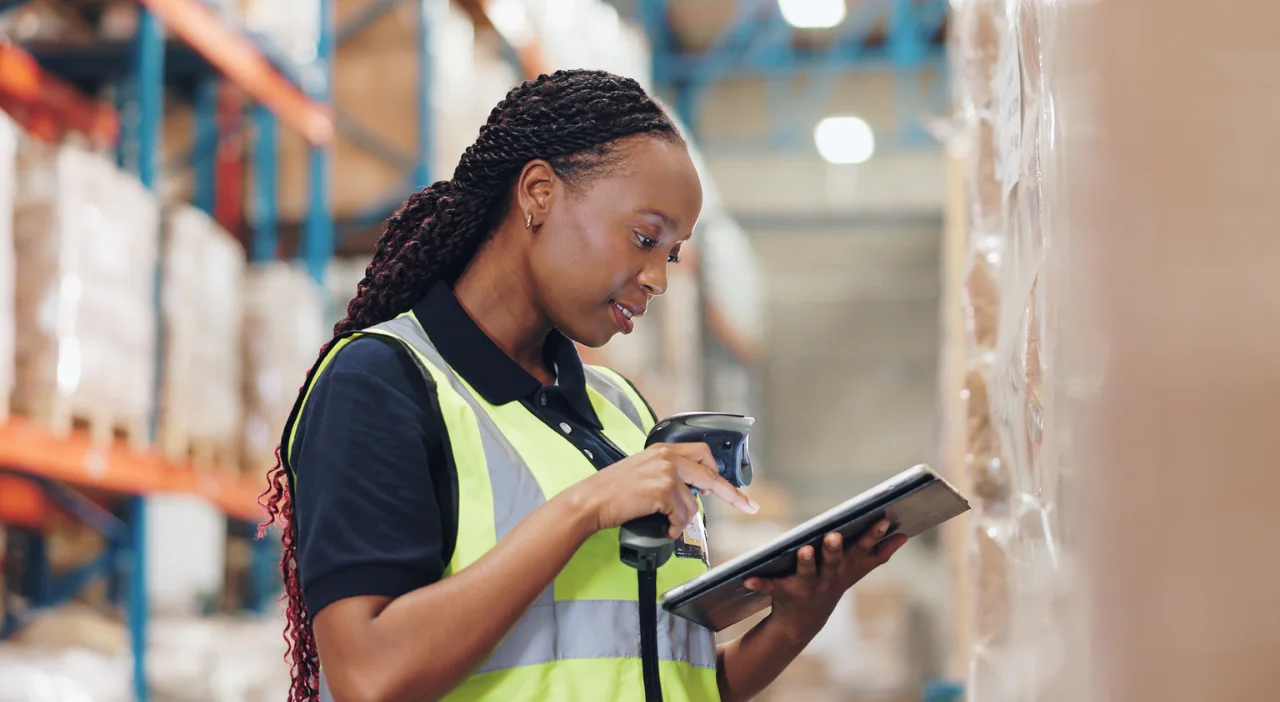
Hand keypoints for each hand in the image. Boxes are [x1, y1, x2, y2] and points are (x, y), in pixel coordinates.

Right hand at [566, 443, 759, 537]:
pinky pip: (682, 515)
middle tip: (747, 505)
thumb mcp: (642, 470)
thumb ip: (666, 473)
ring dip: (684, 520)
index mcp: (663, 449)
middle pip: (711, 474)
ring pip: (693, 504)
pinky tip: (665, 528)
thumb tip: (689, 491)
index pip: (702, 454)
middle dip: (731, 493)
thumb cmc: (611, 490)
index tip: (733, 487)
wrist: (591, 500)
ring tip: (668, 525)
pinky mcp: (663, 491)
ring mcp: (666, 473)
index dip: (718, 472)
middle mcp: (667, 457)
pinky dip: (675, 527)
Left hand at [743, 519, 907, 642]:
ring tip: (805, 548)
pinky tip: (747, 578)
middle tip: (835, 534)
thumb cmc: (830, 584)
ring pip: (807, 572)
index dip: (873, 534)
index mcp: (844, 567)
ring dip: (806, 561)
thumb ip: (879, 553)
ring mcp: (807, 586)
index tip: (884, 519)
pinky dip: (759, 583)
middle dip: (835, 548)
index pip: (862, 548)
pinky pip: (771, 586)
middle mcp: (828, 577)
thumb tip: (904, 535)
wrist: (803, 622)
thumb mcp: (855, 570)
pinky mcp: (784, 592)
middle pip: (833, 560)